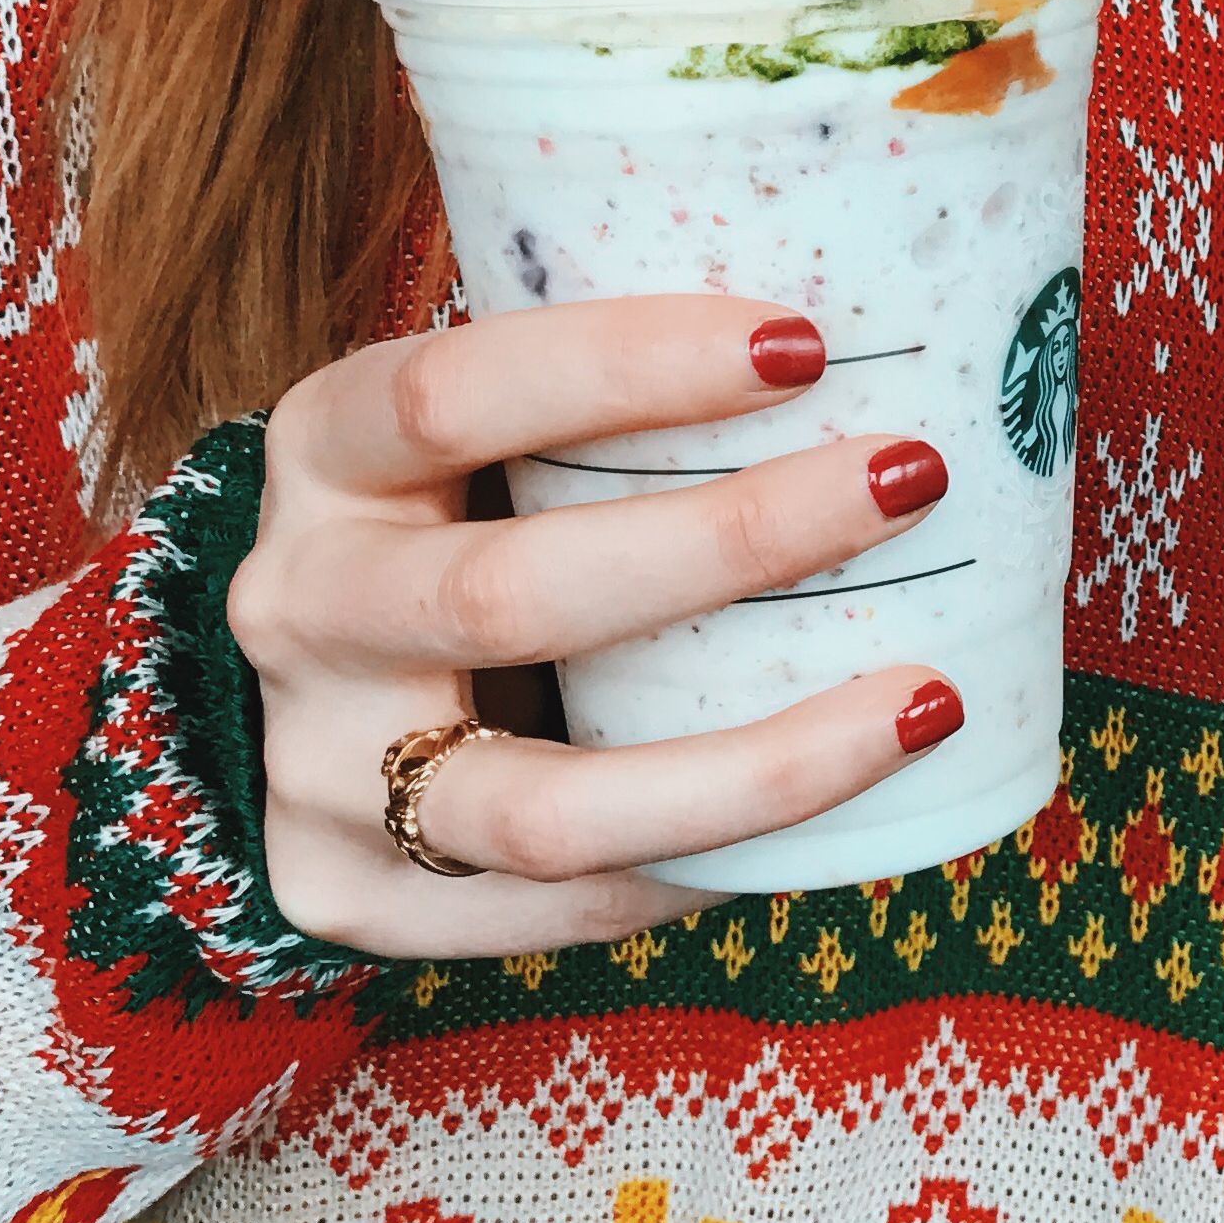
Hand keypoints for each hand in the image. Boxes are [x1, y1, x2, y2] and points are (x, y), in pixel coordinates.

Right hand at [233, 296, 960, 956]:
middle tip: (910, 479)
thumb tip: (892, 316)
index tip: (804, 340)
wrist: (313, 700)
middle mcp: (300, 608)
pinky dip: (716, 862)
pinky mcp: (359, 896)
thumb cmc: (459, 522)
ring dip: (759, 763)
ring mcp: (316, 772)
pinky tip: (842, 812)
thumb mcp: (486, 434)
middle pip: (511, 595)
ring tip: (923, 701)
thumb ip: (619, 396)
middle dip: (733, 541)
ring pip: (548, 805)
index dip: (623, 365)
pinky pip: (571, 906)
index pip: (449, 393)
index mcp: (326, 453)